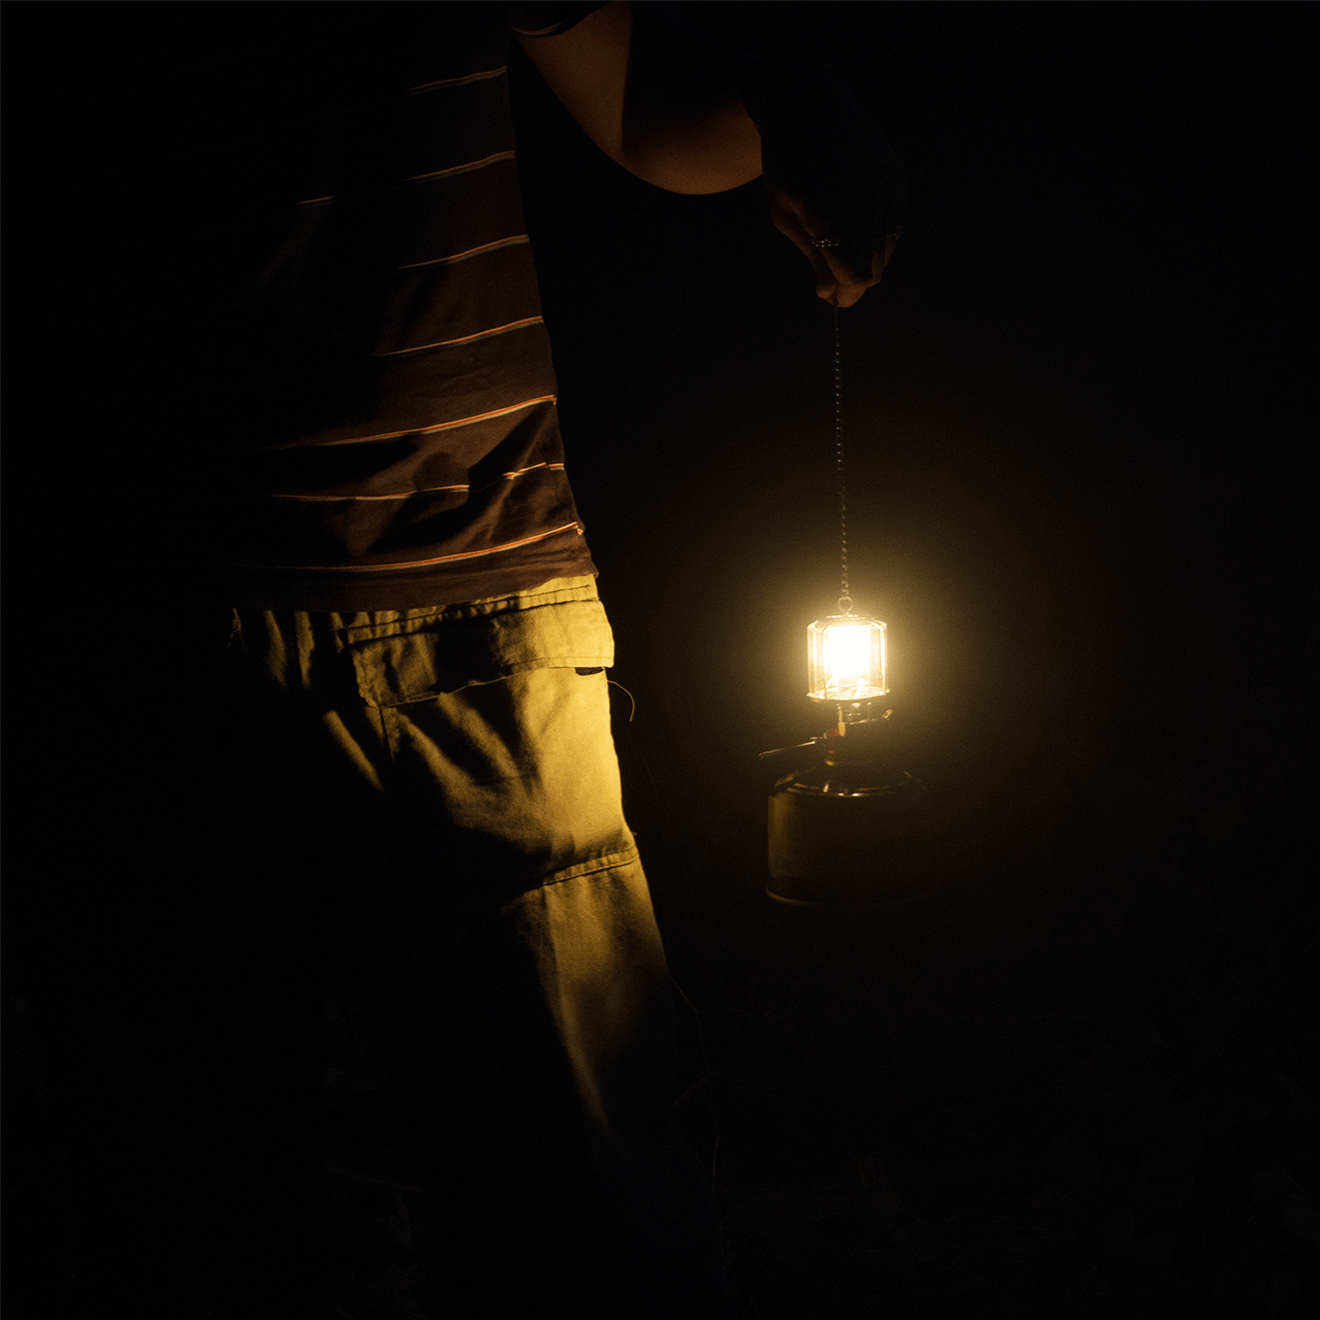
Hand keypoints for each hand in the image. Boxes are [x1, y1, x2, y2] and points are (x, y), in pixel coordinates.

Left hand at [746, 60, 907, 306]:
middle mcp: (867, 205)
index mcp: (832, 216)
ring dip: (864, 257)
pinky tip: (854, 217)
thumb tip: (832, 294)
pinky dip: (877, 233)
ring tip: (839, 240)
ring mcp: (887, 191)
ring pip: (886, 251)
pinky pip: (895, 227)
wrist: (809, 104)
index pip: (855, 279)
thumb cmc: (786, 166)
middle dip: (852, 280)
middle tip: (831, 275)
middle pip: (873, 271)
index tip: (830, 297)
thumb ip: (813, 257)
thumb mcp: (786, 216)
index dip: (844, 295)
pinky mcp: (899, 180)